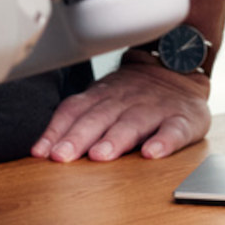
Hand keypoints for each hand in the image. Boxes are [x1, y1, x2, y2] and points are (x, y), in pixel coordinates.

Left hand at [30, 62, 210, 162]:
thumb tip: (43, 148)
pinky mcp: (182, 119)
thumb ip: (77, 119)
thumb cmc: (134, 93)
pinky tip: (152, 153)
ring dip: (115, 139)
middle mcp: (125, 100)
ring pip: (132, 123)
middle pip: (98, 118)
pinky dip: (164, 141)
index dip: (56, 130)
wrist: (179, 69)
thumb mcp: (103, 97)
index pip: (74, 110)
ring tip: (101, 156)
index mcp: (102, 95)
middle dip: (78, 137)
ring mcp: (154, 108)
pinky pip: (174, 130)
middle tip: (62, 156)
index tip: (41, 152)